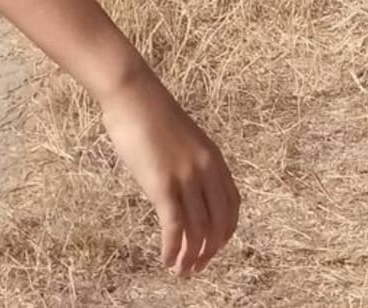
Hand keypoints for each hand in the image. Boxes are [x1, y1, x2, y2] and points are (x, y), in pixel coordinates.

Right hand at [101, 73, 240, 275]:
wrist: (135, 96)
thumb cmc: (152, 116)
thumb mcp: (183, 142)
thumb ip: (190, 165)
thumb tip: (184, 192)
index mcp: (214, 159)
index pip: (231, 206)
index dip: (224, 233)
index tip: (212, 248)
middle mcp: (206, 170)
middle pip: (219, 223)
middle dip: (210, 251)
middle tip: (196, 269)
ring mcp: (186, 177)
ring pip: (198, 230)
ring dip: (190, 257)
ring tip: (181, 271)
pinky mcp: (163, 185)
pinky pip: (174, 226)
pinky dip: (173, 249)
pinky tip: (166, 260)